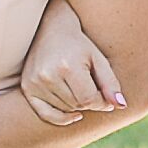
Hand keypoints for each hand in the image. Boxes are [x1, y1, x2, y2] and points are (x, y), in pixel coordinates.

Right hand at [17, 0, 126, 125]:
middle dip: (89, 101)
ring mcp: (35, 82)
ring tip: (78, 87)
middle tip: (92, 87)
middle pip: (77, 105)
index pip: (89, 100)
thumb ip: (110, 83)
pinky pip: (45, 114)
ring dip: (76, 105)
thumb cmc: (79, 45)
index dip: (101, 103)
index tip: (106, 97)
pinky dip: (61, 118)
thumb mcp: (98, 59)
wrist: (50, 29)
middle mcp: (48, 76)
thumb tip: (121, 106)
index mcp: (67, 66)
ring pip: (65, 109)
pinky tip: (74, 115)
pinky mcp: (27, 87)